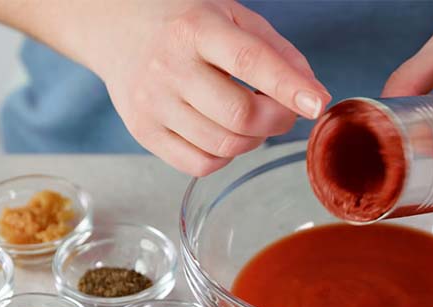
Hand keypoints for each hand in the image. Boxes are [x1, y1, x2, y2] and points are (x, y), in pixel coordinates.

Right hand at [86, 1, 329, 175]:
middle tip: (283, 109)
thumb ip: (277, 52)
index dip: (288, 86)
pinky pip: (200, 164)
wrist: (116, 27)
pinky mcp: (143, 132)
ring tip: (250, 118)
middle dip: (278, 119)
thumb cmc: (186, 23)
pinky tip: (223, 132)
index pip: (249, 61)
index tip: (317, 103)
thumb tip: (313, 96)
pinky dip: (226, 155)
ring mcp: (152, 103)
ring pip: (225, 145)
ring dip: (254, 140)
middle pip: (240, 115)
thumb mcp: (232, 16)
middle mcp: (169, 66)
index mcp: (196, 28)